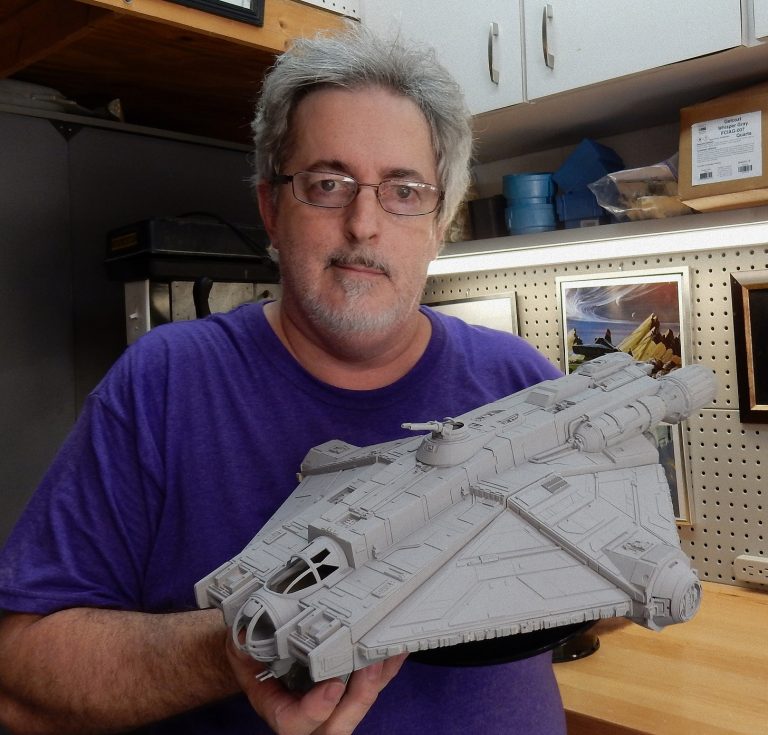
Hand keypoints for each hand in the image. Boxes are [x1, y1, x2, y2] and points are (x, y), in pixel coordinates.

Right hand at [227, 638, 406, 734]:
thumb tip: (246, 632)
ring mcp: (331, 705)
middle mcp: (308, 716)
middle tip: (371, 666)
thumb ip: (244, 646)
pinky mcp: (348, 689)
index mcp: (279, 709)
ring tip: (390, 652)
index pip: (295, 723)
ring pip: (359, 705)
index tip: (331, 688)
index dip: (314, 710)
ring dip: (378, 680)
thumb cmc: (252, 655)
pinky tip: (397, 648)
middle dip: (360, 697)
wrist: (262, 656)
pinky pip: (371, 686)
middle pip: (338, 725)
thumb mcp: (241, 650)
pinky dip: (385, 668)